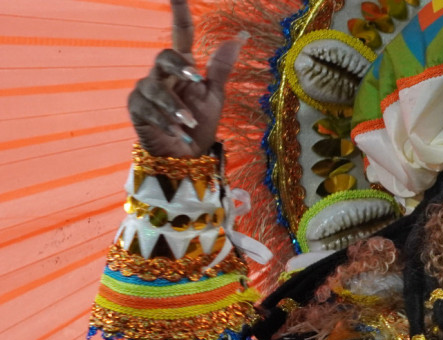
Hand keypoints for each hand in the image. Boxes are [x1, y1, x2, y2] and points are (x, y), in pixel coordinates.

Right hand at [127, 0, 244, 156]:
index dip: (179, 12)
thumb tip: (239, 37)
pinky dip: (166, 123)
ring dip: (176, 108)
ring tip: (190, 124)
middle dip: (178, 68)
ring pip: (155, 88)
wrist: (187, 156)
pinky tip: (179, 133)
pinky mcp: (136, 109)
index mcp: (184, 67)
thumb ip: (220, 68)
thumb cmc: (201, 124)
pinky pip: (148, 109)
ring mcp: (146, 90)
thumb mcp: (214, 96)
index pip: (181, 34)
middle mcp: (162, 74)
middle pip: (164, 56)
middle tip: (195, 79)